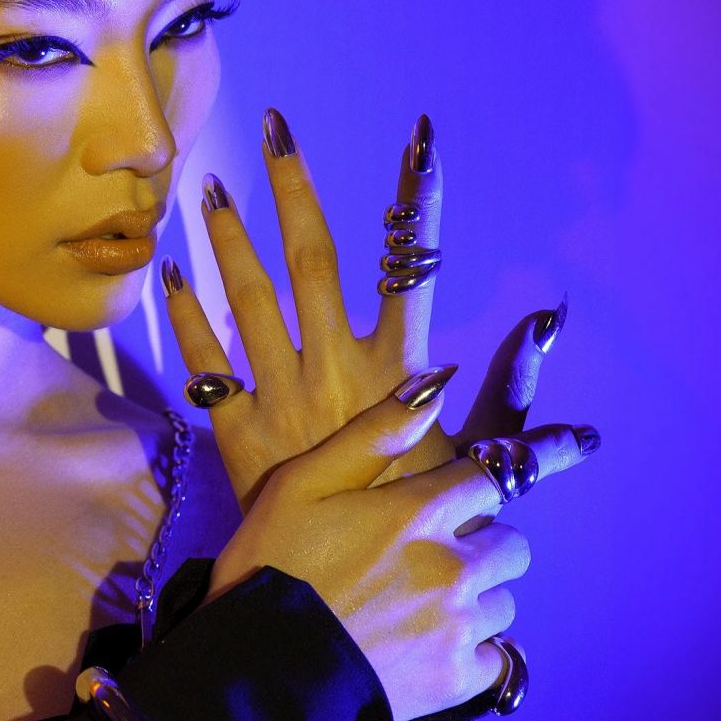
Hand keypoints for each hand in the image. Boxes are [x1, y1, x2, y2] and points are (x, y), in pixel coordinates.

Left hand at [162, 109, 568, 509]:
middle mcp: (334, 368)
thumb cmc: (419, 516)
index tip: (420, 143)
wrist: (348, 591)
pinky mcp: (238, 428)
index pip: (410, 266)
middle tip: (274, 129)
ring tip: (209, 185)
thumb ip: (514, 387)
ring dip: (228, 237)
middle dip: (292, 189)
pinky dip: (185, 314)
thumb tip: (552, 326)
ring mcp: (281, 394)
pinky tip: (169, 272)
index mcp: (396, 369)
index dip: (418, 202)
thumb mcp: (477, 453)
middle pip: (311, 258)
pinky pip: (205, 359)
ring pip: (248, 296)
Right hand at [202, 373, 594, 720]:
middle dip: (483, 545)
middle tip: (436, 557)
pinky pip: (499, 659)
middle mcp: (451, 563)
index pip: (490, 477)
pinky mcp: (458, 679)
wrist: (259, 669)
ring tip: (426, 608)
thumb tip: (435, 384)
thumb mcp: (303, 482)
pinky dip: (476, 654)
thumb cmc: (272, 564)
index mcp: (417, 510)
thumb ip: (374, 434)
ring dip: (478, 598)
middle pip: (511, 544)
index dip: (489, 477)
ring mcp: (459, 625)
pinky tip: (437, 651)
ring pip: (504, 601)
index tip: (514, 471)